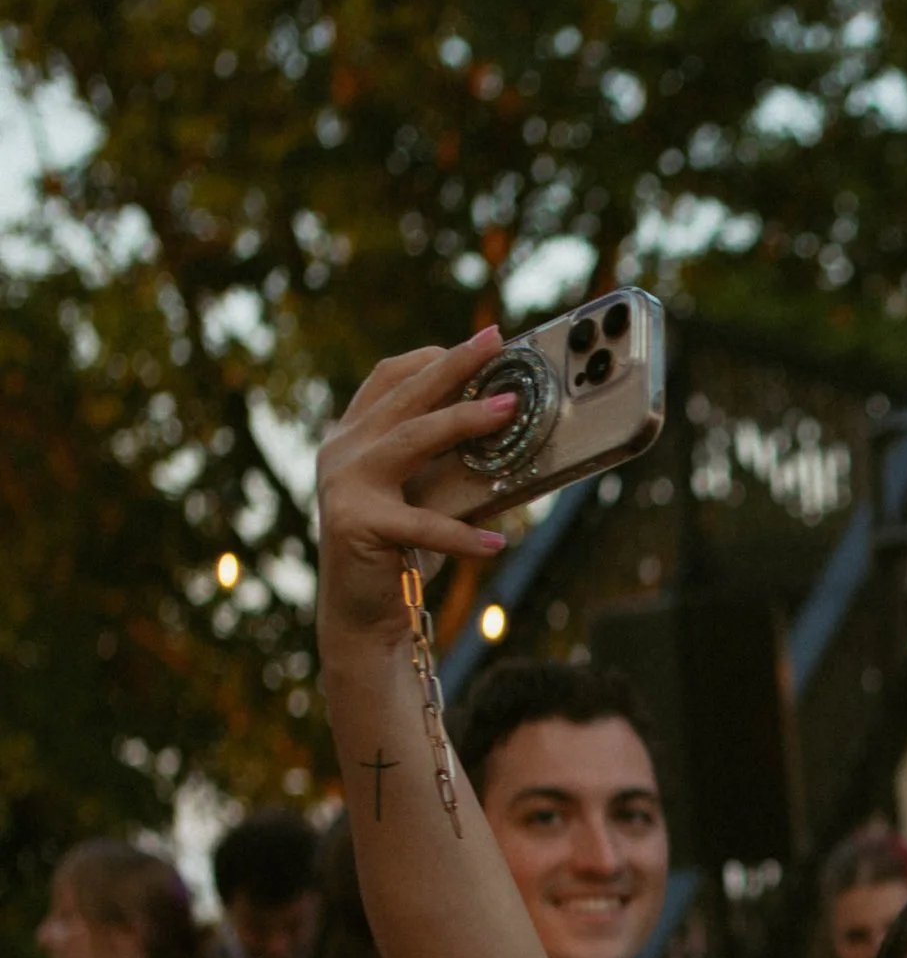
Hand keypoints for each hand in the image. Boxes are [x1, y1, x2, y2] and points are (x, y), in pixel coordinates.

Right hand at [313, 326, 517, 637]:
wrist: (364, 614)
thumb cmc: (403, 550)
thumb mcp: (428, 494)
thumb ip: (451, 461)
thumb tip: (514, 429)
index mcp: (354, 436)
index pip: (390, 378)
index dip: (434, 356)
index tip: (483, 343)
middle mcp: (342, 450)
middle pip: (406, 395)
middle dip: (455, 365)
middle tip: (496, 343)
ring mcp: (344, 484)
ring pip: (412, 439)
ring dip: (464, 421)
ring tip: (509, 409)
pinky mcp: (355, 524)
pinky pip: (422, 524)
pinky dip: (462, 535)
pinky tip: (497, 542)